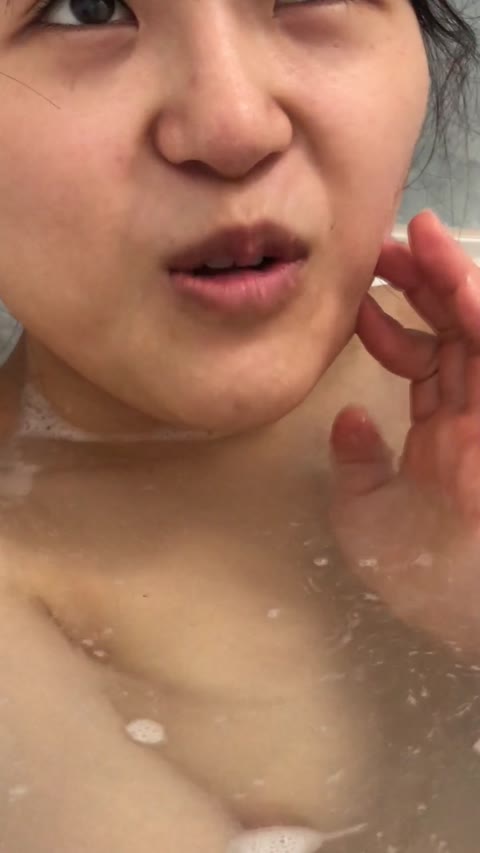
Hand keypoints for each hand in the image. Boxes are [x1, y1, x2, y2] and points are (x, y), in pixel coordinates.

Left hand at [329, 210, 479, 653]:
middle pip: (454, 330)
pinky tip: (455, 276)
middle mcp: (479, 413)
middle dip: (422, 285)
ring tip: (419, 235)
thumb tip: (348, 418)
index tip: (353, 305)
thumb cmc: (429, 576)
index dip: (388, 329)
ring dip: (456, 278)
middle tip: (384, 247)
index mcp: (447, 436)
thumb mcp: (369, 522)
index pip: (421, 363)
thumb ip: (356, 469)